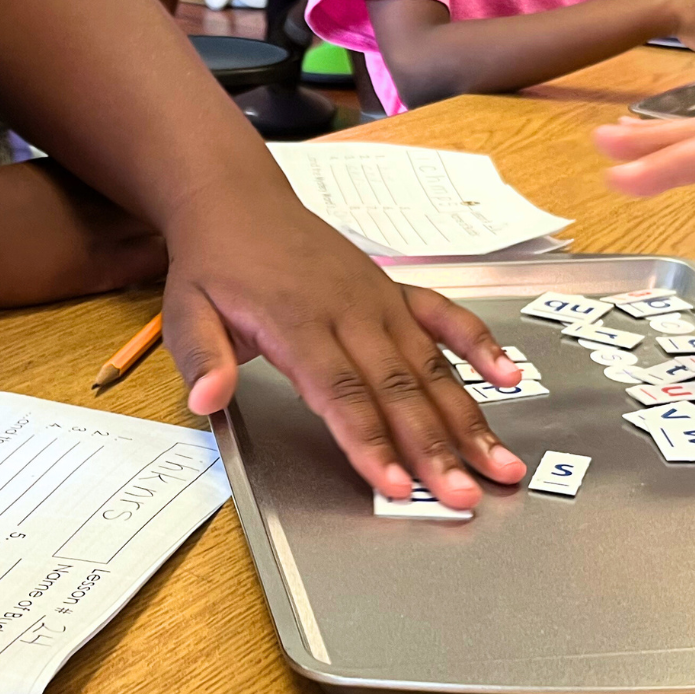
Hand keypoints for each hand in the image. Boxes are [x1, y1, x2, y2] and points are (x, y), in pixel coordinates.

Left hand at [160, 201, 526, 509]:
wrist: (241, 200)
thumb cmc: (217, 261)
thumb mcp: (186, 307)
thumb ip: (202, 357)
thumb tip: (207, 401)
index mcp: (298, 321)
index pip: (340, 394)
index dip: (371, 443)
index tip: (397, 486)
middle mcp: (350, 311)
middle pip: (399, 389)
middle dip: (436, 447)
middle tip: (467, 493)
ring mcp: (379, 299)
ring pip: (431, 365)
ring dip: (468, 417)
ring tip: (501, 460)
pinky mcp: (395, 290)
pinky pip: (446, 317)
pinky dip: (480, 345)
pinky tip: (508, 378)